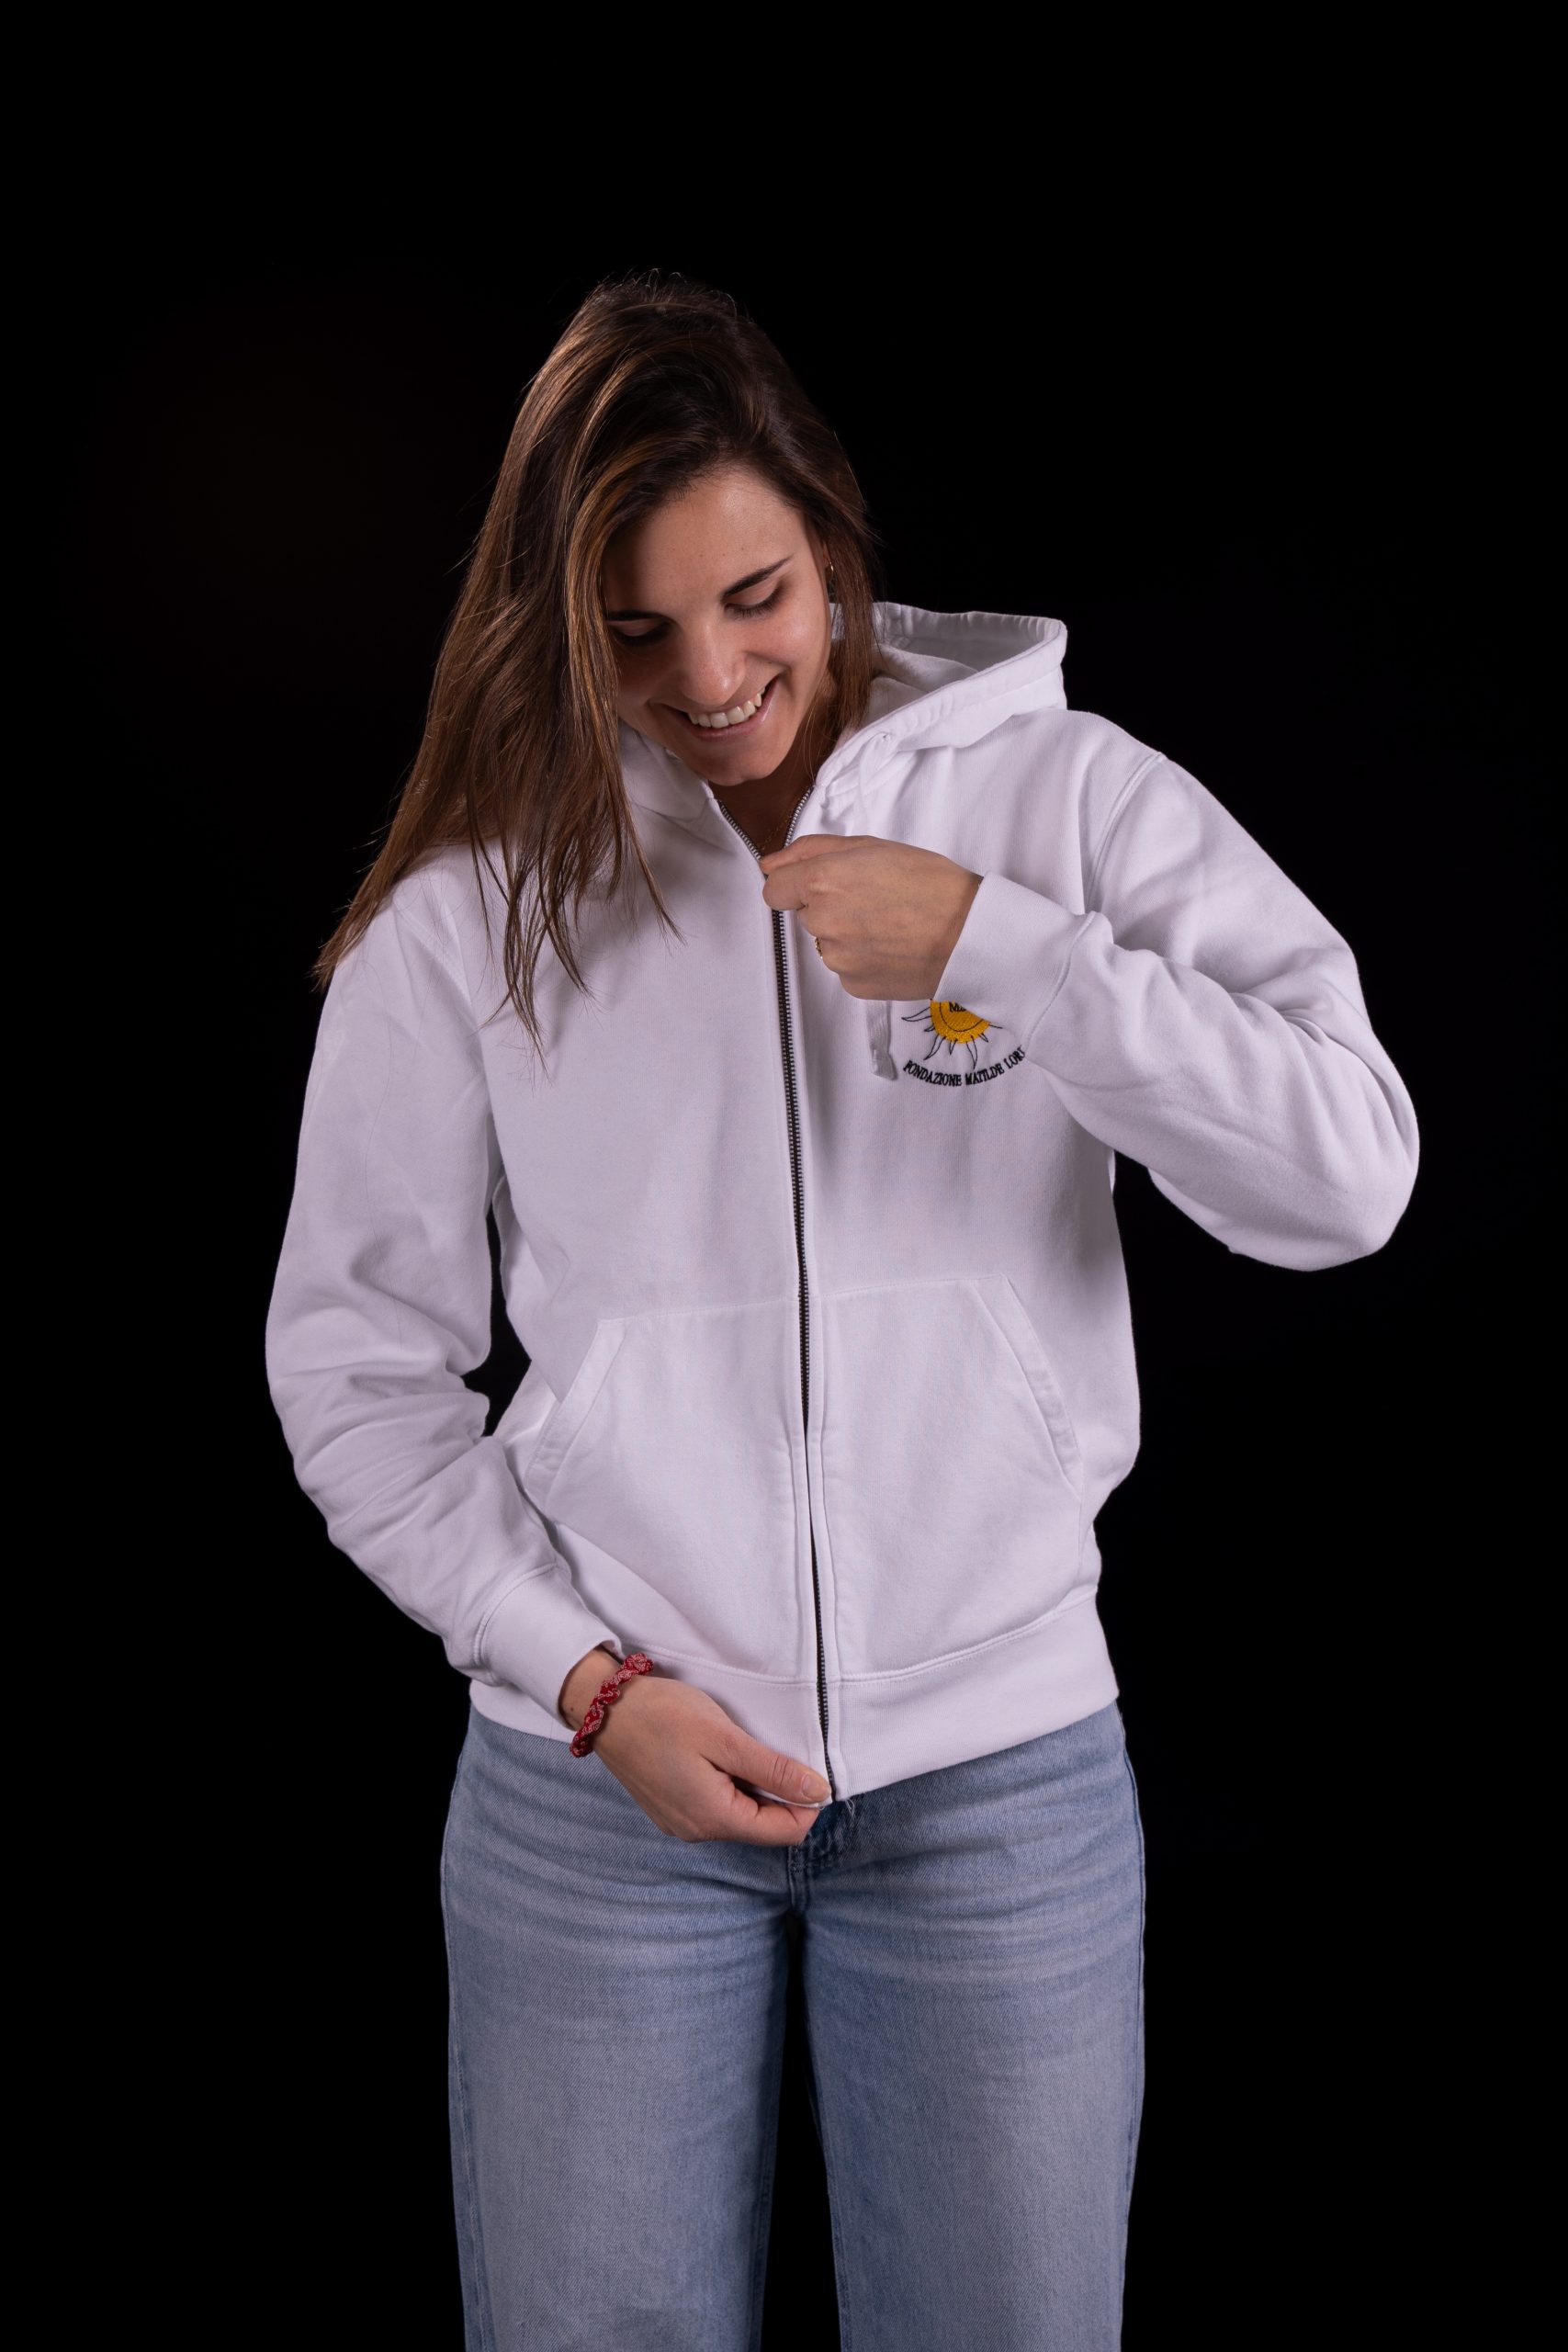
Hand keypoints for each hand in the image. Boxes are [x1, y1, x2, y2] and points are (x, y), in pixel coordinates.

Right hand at [587, 1672, 832, 1846]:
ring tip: (741, 1747)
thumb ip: (773, 1769)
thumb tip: (818, 1792)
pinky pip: (717, 1808)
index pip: (786, 1832)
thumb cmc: (662, 1715)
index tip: (808, 1765)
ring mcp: (682, 1823)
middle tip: (772, 1747)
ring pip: (741, 1816)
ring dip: (754, 1787)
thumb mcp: (724, 1737)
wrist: (604, 1708)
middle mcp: (698, 1831)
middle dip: (780, 1793)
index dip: (808, 1802)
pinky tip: (719, 1755)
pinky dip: (730, 1785)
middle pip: (764, 1826)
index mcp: (714, 1818)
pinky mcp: (672, 1810)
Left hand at [758, 834, 981, 1000]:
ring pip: (827, 943)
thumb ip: (811, 851)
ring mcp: (837, 958)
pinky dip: (863, 959)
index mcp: (823, 881)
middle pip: (807, 915)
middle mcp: (823, 922)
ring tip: (890, 925)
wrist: (971, 933)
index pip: (775, 890)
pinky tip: (893, 947)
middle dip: (831, 906)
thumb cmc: (930, 883)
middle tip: (875, 899)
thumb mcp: (872, 846)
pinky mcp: (854, 985)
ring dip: (847, 934)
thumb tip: (769, 864)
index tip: (823, 883)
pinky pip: (846, 968)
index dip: (797, 884)